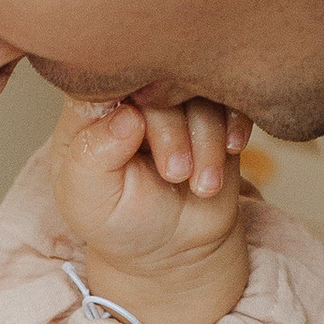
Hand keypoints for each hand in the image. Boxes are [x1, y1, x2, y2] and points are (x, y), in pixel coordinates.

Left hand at [46, 94, 252, 323]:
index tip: (138, 139)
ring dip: (207, 140)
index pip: (107, 77)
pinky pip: (233, 97)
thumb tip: (127, 114)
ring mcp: (178, 98)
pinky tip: (229, 153)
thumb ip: (92, 155)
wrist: (171, 246)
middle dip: (172, 131)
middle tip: (174, 174)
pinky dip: (236, 126)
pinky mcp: (216, 110)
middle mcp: (135, 93)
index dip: (128, 104)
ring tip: (200, 185)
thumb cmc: (118, 220)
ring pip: (200, 89)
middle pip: (158, 77)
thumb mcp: (88, 199)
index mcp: (91, 104)